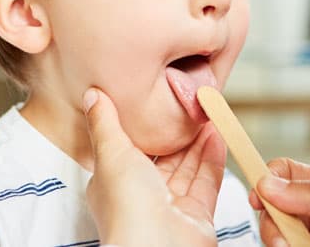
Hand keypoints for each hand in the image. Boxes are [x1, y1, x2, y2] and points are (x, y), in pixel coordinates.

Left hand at [83, 87, 226, 246]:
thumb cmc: (126, 207)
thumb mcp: (110, 153)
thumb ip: (104, 123)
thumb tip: (93, 95)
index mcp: (114, 183)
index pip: (130, 149)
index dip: (146, 126)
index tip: (158, 102)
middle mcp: (142, 196)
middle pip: (163, 157)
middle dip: (177, 132)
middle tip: (191, 104)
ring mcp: (170, 206)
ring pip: (187, 167)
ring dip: (199, 140)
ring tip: (208, 111)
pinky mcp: (197, 214)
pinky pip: (207, 180)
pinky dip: (213, 156)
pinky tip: (217, 134)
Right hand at [250, 158, 309, 246]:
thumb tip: (270, 184)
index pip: (287, 172)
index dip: (269, 178)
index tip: (260, 195)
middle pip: (272, 201)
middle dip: (271, 218)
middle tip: (282, 238)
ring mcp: (304, 235)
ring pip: (270, 228)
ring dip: (275, 239)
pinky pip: (277, 245)